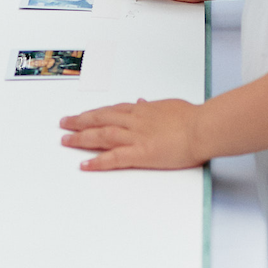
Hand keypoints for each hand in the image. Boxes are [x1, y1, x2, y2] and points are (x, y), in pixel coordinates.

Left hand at [61, 98, 204, 169]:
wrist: (202, 128)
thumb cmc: (193, 117)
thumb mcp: (169, 106)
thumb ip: (154, 106)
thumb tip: (143, 102)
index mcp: (142, 110)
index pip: (113, 110)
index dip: (96, 113)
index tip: (84, 115)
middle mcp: (134, 121)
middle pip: (100, 119)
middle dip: (80, 121)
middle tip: (64, 123)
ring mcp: (135, 137)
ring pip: (101, 135)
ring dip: (81, 138)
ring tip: (65, 140)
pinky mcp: (140, 154)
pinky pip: (113, 158)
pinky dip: (97, 162)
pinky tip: (84, 165)